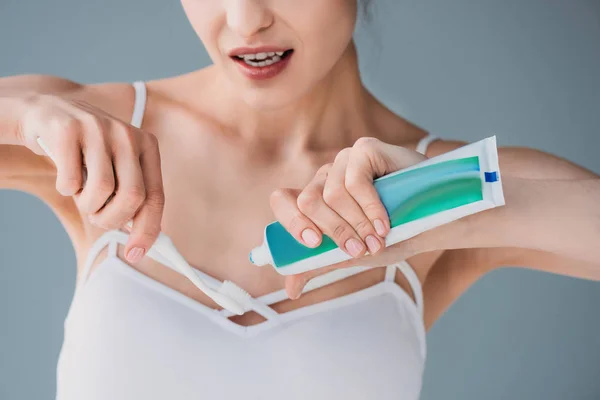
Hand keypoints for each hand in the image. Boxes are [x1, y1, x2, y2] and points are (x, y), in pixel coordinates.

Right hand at [17, 93, 164, 262]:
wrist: (45, 114)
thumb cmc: (86, 152)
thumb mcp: (118, 167)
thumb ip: (134, 195)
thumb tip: (143, 237)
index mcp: (147, 145)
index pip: (155, 196)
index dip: (147, 229)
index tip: (136, 253)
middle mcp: (127, 134)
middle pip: (132, 196)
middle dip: (112, 219)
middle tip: (98, 217)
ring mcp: (98, 129)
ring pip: (102, 191)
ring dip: (87, 205)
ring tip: (81, 195)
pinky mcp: (68, 130)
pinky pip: (71, 181)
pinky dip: (66, 190)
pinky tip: (65, 177)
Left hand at [270, 137, 440, 298]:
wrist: (436, 219)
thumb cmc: (393, 235)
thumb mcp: (353, 255)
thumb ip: (320, 264)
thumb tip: (290, 289)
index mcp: (316, 199)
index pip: (282, 200)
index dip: (291, 222)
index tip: (313, 244)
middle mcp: (326, 177)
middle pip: (307, 202)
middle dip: (334, 232)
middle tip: (359, 250)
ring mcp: (345, 161)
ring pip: (332, 195)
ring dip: (357, 225)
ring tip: (379, 240)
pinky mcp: (365, 149)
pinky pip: (355, 182)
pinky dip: (370, 209)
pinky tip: (385, 223)